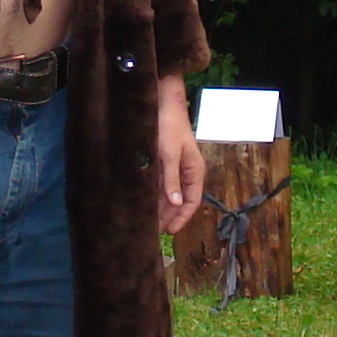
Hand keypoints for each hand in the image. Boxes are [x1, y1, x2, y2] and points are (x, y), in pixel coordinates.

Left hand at [155, 83, 205, 234]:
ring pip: (168, 194)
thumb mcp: (169, 154)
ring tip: (147, 223)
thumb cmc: (169, 126)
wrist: (162, 104)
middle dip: (168, 216)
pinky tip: (143, 204)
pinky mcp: (162, 163)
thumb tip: (176, 202)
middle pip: (179, 201)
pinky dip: (152, 195)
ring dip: (159, 208)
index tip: (170, 231)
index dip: (182, 217)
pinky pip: (159, 184)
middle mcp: (185, 172)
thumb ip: (171, 179)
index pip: (192, 201)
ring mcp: (174, 168)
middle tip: (153, 232)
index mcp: (194, 171)